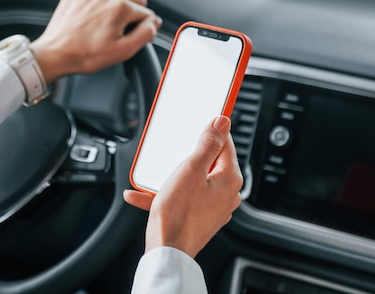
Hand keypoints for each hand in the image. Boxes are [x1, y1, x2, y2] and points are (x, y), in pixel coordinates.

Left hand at [30, 0, 161, 83]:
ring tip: (114, 14)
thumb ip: (144, 35)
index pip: (145, 13)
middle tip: (122, 29)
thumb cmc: (85, 55)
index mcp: (120, 8)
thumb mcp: (122, 52)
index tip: (134, 35)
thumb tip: (154, 22)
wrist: (55, 54)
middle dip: (134, 13)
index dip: (143, 27)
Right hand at [123, 116, 242, 257]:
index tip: (200, 123)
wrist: (167, 251)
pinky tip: (144, 194)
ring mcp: (214, 207)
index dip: (211, 131)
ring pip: (194, 180)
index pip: (226, 143)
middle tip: (174, 155)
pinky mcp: (200, 217)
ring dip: (172, 177)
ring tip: (156, 179)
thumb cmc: (178, 214)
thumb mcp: (190, 169)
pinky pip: (184, 198)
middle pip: (209, 162)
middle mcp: (227, 193)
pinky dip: (167, 194)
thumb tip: (222, 123)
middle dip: (187, 157)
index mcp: (229, 178)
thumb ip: (208, 144)